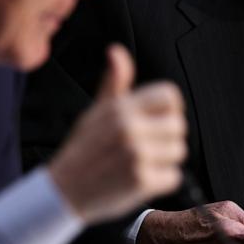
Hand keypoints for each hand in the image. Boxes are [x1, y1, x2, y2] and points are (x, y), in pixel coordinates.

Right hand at [49, 44, 186, 223]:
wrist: (63, 191)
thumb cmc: (84, 150)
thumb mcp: (96, 112)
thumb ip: (114, 83)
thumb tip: (117, 51)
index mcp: (120, 108)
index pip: (170, 96)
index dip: (168, 110)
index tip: (155, 121)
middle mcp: (129, 128)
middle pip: (179, 125)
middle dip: (166, 137)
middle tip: (144, 147)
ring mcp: (136, 154)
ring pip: (179, 151)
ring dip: (165, 160)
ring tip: (139, 163)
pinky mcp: (141, 180)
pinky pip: (174, 177)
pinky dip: (160, 182)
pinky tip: (138, 179)